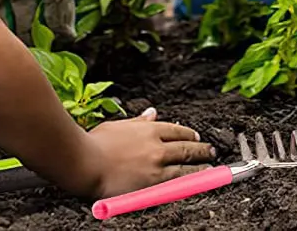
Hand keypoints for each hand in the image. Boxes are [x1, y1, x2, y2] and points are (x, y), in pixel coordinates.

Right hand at [83, 108, 216, 198]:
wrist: (85, 162)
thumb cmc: (95, 144)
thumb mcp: (118, 125)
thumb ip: (139, 121)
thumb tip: (152, 112)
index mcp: (148, 129)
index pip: (176, 130)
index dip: (189, 134)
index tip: (196, 137)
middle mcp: (156, 146)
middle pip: (186, 146)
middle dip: (202, 149)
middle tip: (211, 151)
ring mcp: (156, 165)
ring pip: (186, 165)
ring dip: (202, 167)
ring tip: (211, 169)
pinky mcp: (153, 183)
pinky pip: (177, 183)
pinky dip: (190, 182)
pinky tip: (197, 183)